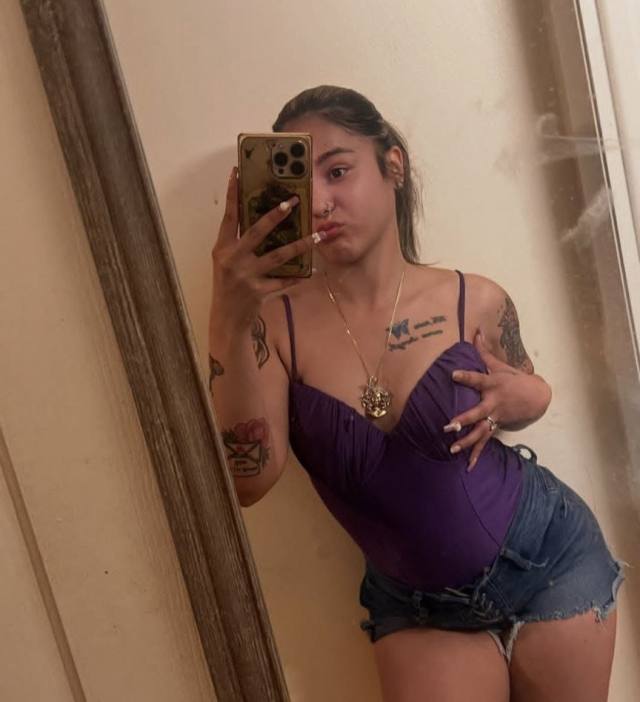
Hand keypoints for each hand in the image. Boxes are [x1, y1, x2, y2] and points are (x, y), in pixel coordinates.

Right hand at [210, 167, 337, 329]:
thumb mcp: (225, 263)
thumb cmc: (228, 287)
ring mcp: (246, 275)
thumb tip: (261, 221)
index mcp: (222, 248)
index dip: (232, 194)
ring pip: (278, 255)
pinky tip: (310, 271)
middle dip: (275, 215)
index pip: (229, 216)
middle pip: (257, 231)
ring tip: (317, 236)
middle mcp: (232, 259)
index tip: (237, 172)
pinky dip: (296, 276)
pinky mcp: (258, 291)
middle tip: (292, 201)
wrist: (226, 319)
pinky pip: (283, 280)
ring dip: (300, 245)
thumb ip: (238, 244)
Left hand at [443, 331, 542, 470]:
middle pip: (477, 412)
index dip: (465, 376)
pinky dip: (477, 455)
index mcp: (492, 384)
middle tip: (448, 426)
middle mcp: (493, 402)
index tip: (453, 374)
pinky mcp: (496, 426)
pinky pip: (485, 442)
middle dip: (463, 419)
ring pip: (480, 431)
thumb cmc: (515, 379)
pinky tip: (469, 467)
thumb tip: (475, 331)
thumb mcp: (500, 365)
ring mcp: (495, 417)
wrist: (537, 397)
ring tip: (452, 449)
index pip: (477, 379)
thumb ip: (483, 351)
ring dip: (467, 441)